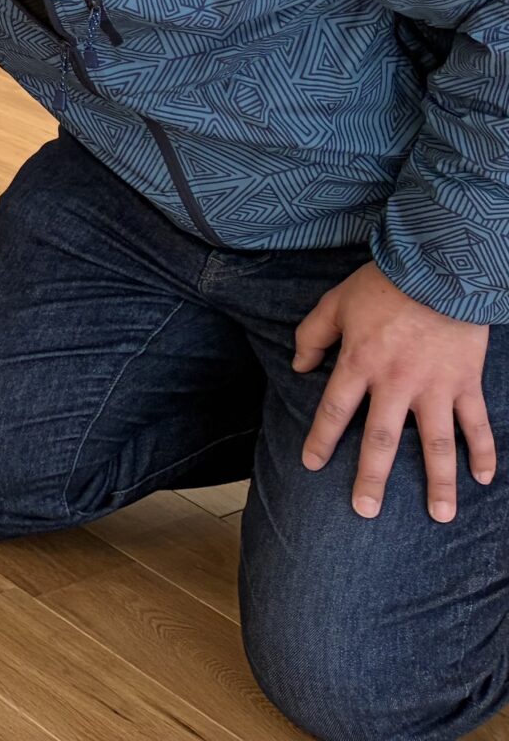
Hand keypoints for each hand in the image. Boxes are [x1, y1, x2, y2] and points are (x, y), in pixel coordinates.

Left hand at [294, 262, 494, 520]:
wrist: (440, 267)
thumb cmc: (383, 284)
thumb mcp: (336, 304)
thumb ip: (313, 336)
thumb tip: (299, 368)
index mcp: (360, 364)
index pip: (334, 411)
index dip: (322, 440)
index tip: (313, 465)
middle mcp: (396, 383)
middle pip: (381, 440)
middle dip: (372, 478)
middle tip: (366, 512)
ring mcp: (436, 387)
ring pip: (436, 444)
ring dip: (439, 482)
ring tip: (440, 515)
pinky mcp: (467, 383)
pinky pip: (476, 424)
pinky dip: (483, 451)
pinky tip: (484, 479)